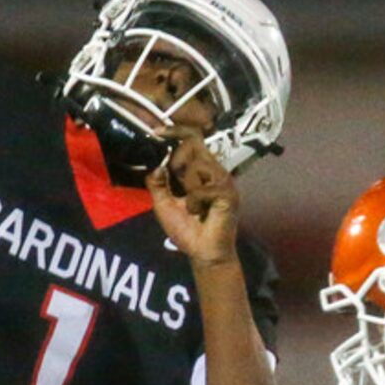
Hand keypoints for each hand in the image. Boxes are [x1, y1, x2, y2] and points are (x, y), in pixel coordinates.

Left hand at [146, 129, 238, 266]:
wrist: (203, 252)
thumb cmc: (187, 230)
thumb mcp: (163, 204)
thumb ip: (157, 184)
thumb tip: (156, 165)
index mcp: (201, 170)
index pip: (192, 139)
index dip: (175, 132)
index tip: (157, 132)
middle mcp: (214, 170)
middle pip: (193, 146)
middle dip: (178, 164)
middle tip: (179, 188)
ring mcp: (224, 180)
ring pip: (198, 165)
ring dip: (188, 187)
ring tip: (194, 206)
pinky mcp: (228, 193)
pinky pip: (202, 189)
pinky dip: (195, 203)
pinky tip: (200, 213)